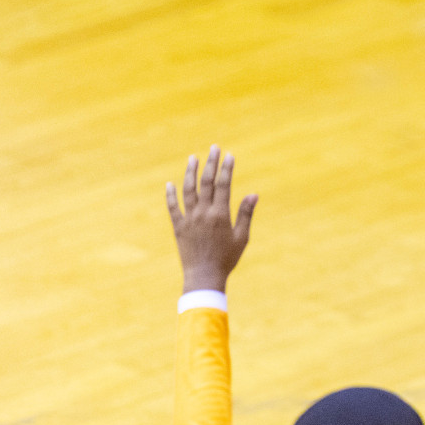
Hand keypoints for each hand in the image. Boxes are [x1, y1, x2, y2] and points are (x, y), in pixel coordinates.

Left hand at [166, 146, 257, 292]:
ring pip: (188, 190)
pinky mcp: (178, 227)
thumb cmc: (227, 258)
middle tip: (213, 148)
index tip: (229, 155)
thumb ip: (246, 214)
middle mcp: (203, 213)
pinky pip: (173, 207)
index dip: (226, 169)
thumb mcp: (242, 237)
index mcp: (220, 215)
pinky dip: (171, 195)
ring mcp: (189, 219)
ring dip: (190, 173)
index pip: (223, 185)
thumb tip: (253, 194)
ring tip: (193, 158)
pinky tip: (171, 184)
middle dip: (210, 163)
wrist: (204, 276)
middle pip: (206, 182)